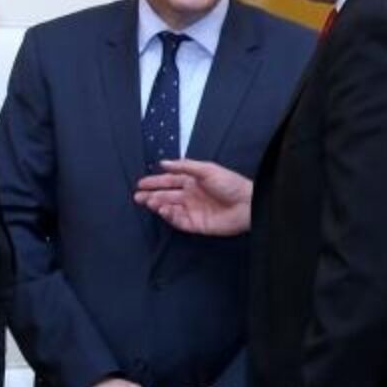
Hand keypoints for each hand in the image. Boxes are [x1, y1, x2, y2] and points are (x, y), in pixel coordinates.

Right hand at [134, 159, 252, 236]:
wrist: (248, 204)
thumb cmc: (231, 184)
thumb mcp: (207, 170)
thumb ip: (185, 166)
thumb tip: (164, 162)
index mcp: (193, 181)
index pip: (169, 181)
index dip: (155, 182)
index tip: (141, 183)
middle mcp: (191, 196)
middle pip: (166, 195)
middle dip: (151, 195)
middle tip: (138, 196)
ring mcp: (193, 210)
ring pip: (170, 208)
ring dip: (158, 205)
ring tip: (149, 202)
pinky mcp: (197, 224)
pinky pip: (179, 221)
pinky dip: (169, 216)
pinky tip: (163, 210)